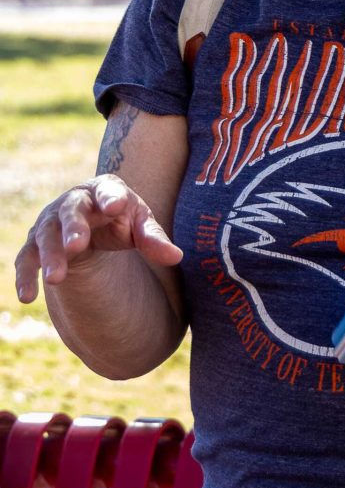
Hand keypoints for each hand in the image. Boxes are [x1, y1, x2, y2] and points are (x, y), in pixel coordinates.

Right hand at [14, 174, 182, 303]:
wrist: (94, 222)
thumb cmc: (122, 219)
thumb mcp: (140, 226)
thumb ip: (155, 240)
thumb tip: (176, 257)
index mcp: (105, 190)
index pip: (109, 191)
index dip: (111, 198)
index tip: (115, 207)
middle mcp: (74, 202)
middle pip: (71, 211)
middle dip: (73, 227)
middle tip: (77, 245)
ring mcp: (51, 222)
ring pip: (46, 236)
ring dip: (50, 256)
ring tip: (56, 279)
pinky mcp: (36, 243)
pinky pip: (26, 258)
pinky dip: (25, 276)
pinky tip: (28, 297)